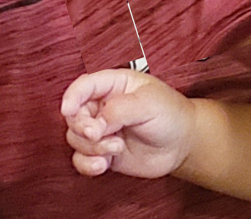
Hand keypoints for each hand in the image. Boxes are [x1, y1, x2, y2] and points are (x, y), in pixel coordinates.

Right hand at [61, 69, 196, 178]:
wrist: (182, 143)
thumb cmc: (169, 113)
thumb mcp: (149, 103)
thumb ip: (120, 110)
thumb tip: (95, 124)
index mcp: (114, 85)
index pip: (84, 85)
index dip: (72, 96)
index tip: (68, 110)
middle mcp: (103, 106)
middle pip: (74, 114)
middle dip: (82, 126)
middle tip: (98, 134)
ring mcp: (102, 130)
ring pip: (75, 138)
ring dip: (91, 147)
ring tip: (116, 148)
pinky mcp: (104, 152)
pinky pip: (82, 159)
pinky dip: (87, 164)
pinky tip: (102, 165)